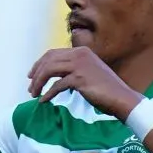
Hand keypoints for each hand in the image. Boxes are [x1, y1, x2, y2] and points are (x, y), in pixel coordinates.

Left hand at [27, 47, 142, 119]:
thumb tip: (53, 74)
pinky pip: (57, 86)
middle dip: (36, 74)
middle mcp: (80, 54)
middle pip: (48, 60)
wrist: (122, 98)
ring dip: (38, 83)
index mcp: (81, 51)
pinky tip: (43, 101)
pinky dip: (48, 94)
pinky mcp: (79, 79)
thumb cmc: (105, 88)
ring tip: (33, 94)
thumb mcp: (88, 72)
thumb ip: (72, 68)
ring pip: (49, 71)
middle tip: (30, 87)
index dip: (39, 64)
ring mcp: (80, 66)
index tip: (31, 75)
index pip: (52, 53)